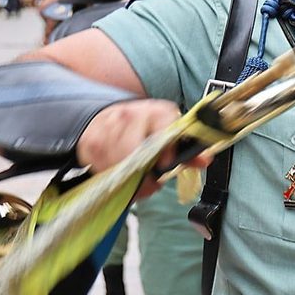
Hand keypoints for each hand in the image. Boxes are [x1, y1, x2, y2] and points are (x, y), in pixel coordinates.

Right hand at [77, 98, 200, 198]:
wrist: (108, 118)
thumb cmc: (145, 132)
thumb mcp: (169, 138)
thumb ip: (188, 153)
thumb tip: (204, 159)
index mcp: (156, 111)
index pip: (162, 121)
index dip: (166, 146)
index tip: (166, 164)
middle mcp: (130, 114)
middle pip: (136, 149)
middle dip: (144, 173)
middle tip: (151, 183)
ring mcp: (107, 127)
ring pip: (118, 162)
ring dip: (129, 180)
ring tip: (137, 182)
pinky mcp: (91, 142)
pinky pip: (102, 169)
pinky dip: (114, 179)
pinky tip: (121, 178)